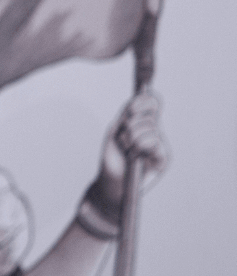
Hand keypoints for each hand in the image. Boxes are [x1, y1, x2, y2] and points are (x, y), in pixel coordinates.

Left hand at [97, 90, 168, 207]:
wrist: (111, 181)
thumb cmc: (113, 156)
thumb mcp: (115, 130)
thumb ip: (127, 113)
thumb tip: (141, 95)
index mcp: (143, 122)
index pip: (152, 102)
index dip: (143, 102)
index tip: (129, 110)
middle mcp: (155, 131)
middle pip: (149, 115)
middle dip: (130, 126)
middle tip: (122, 140)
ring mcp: (161, 144)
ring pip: (151, 128)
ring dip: (132, 139)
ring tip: (127, 151)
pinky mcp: (164, 158)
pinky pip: (155, 143)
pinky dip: (139, 148)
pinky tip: (134, 157)